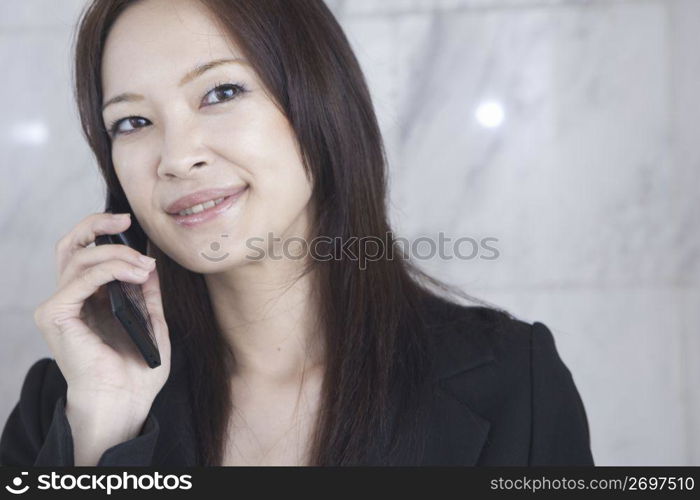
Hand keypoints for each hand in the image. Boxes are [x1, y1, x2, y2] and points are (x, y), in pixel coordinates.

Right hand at [33, 212, 170, 412]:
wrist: (125, 400)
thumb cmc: (137, 369)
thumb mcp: (151, 320)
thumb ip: (147, 291)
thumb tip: (151, 260)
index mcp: (87, 299)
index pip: (84, 252)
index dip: (103, 231)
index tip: (130, 223)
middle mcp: (69, 299)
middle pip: (70, 245)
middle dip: (97, 225)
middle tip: (125, 219)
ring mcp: (58, 307)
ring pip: (79, 258)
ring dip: (116, 254)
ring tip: (144, 266)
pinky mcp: (55, 315)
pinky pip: (80, 278)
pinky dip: (110, 269)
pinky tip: (136, 274)